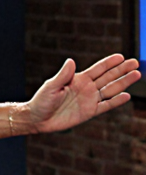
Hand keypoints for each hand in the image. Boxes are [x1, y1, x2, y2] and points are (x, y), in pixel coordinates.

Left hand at [24, 55, 139, 133]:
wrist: (38, 118)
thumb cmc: (42, 100)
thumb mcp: (51, 86)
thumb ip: (63, 75)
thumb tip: (71, 61)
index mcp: (78, 79)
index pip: (97, 69)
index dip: (109, 63)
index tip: (121, 56)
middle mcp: (87, 88)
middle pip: (108, 77)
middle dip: (122, 70)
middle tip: (135, 63)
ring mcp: (90, 100)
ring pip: (111, 90)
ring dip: (123, 83)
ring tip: (136, 75)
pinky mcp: (90, 112)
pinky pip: (106, 106)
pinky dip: (116, 101)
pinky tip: (126, 95)